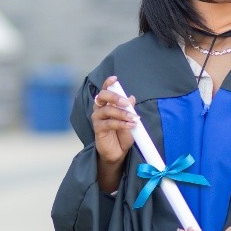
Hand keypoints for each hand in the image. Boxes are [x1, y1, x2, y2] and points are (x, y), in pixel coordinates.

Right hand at [92, 75, 137, 191]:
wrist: (118, 152)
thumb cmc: (123, 134)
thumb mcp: (129, 119)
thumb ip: (129, 108)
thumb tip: (131, 97)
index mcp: (107, 104)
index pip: (105, 90)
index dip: (108, 83)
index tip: (114, 78)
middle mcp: (100, 108)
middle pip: (102, 96)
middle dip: (115, 97)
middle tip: (126, 102)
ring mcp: (97, 119)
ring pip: (107, 110)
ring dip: (122, 113)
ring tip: (133, 118)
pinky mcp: (98, 129)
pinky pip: (108, 123)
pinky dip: (121, 123)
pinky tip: (130, 125)